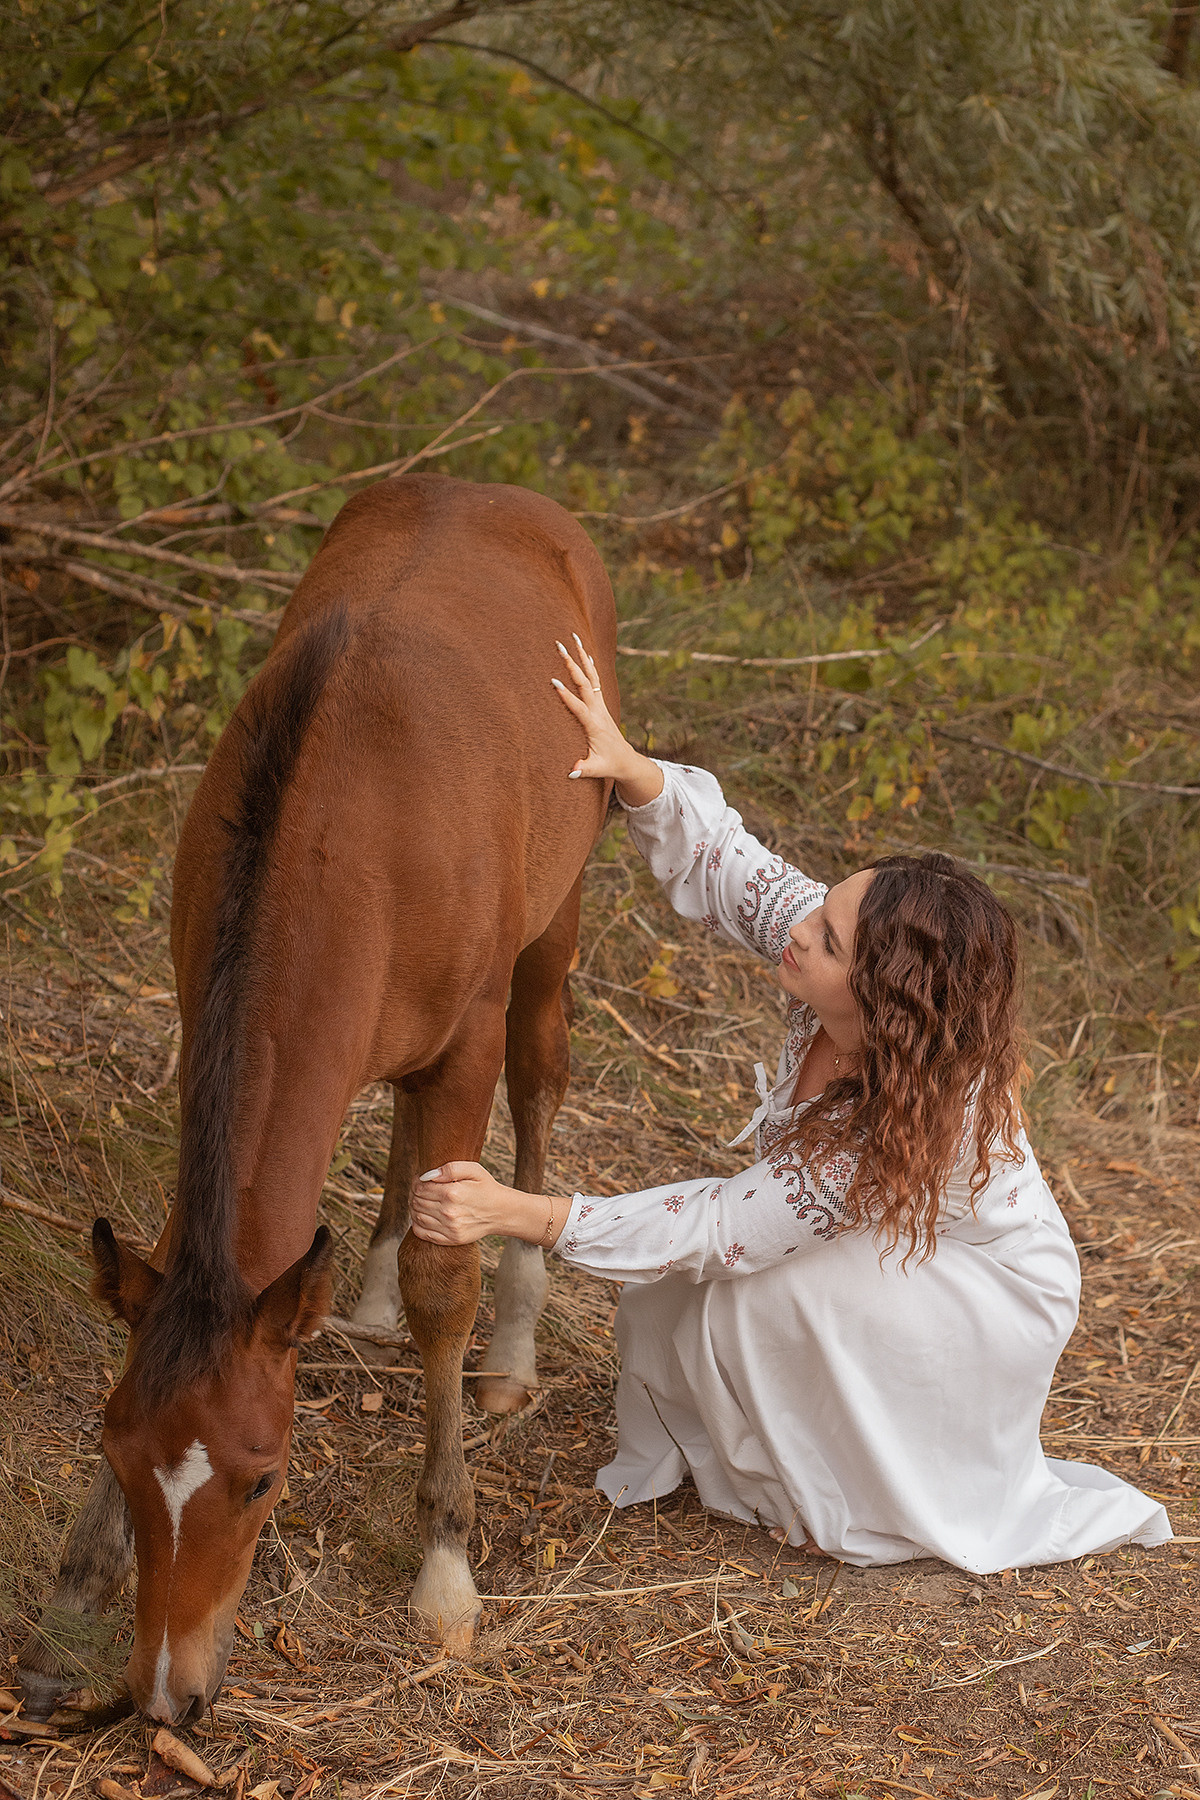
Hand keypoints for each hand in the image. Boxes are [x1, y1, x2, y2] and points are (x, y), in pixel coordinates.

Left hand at [410, 1162, 516, 1245]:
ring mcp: (449, 1228)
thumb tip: (427, 1175)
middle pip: (417, 1202)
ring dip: (414, 1208)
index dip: (416, 1182)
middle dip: (414, 1194)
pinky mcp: (451, 1239)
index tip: (421, 1179)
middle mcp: (449, 1212)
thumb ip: (451, 1168)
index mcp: (452, 1193)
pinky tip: (422, 1216)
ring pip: (417, 1217)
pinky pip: (422, 1233)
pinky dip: (416, 1224)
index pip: (420, 1188)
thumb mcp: (474, 1170)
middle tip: (420, 1190)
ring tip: (421, 1201)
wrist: (502, 1212)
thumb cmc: (486, 1188)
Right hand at [551, 635, 662, 804]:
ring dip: (582, 657)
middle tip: (559, 646)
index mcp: (594, 725)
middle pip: (584, 683)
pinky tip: (584, 653)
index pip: (578, 707)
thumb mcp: (597, 770)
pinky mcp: (601, 704)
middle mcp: (598, 710)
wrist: (627, 760)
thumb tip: (571, 772)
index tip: (552, 682)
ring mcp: (600, 705)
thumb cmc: (610, 765)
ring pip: (591, 676)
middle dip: (572, 663)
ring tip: (573, 638)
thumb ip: (584, 769)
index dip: (566, 696)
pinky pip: (595, 680)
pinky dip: (589, 665)